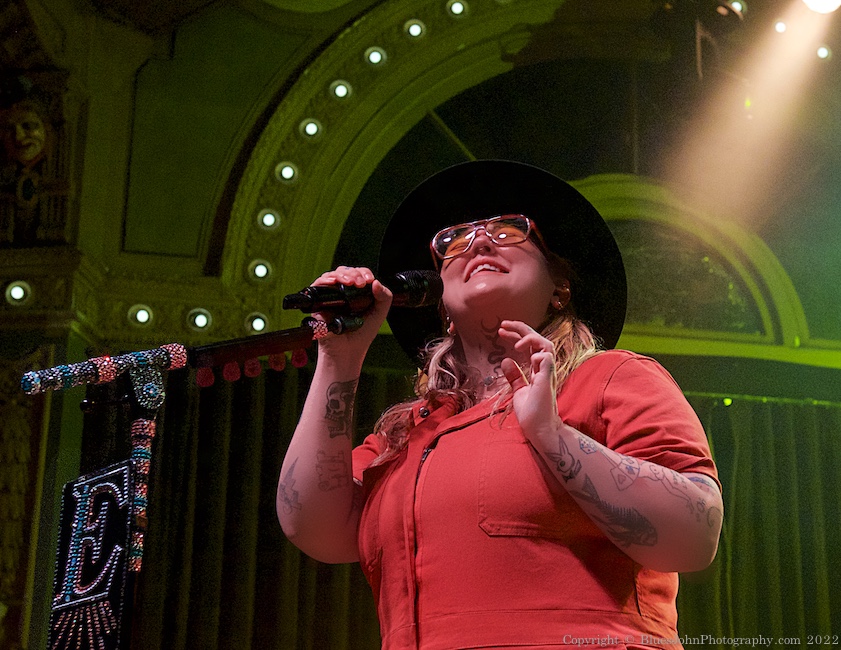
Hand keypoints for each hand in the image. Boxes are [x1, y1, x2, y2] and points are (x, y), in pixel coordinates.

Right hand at [310, 266, 392, 363]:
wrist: (348, 351)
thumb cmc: (361, 335)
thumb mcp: (379, 313)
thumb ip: (384, 297)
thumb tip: (376, 282)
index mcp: (356, 293)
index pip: (358, 274)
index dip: (363, 272)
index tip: (369, 280)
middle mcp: (342, 293)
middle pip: (344, 271)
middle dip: (354, 273)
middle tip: (360, 282)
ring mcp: (330, 297)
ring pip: (332, 275)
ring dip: (342, 275)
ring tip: (351, 282)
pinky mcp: (318, 303)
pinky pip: (318, 286)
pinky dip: (326, 280)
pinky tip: (335, 282)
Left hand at [498, 320, 561, 439]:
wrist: (539, 429)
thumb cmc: (532, 413)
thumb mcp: (518, 390)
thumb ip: (515, 376)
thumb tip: (506, 361)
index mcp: (538, 368)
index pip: (530, 344)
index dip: (517, 334)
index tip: (501, 330)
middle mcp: (545, 368)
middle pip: (538, 339)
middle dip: (521, 328)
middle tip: (503, 324)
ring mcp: (548, 372)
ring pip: (546, 344)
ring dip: (530, 338)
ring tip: (515, 343)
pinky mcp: (547, 379)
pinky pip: (547, 357)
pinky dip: (537, 354)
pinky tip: (526, 357)